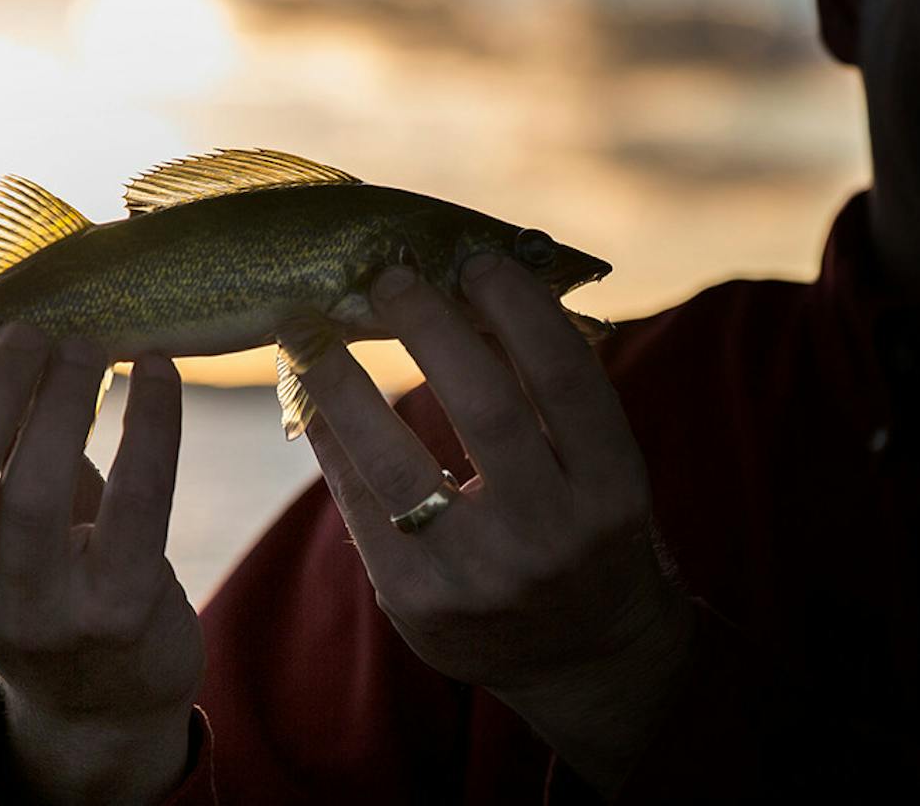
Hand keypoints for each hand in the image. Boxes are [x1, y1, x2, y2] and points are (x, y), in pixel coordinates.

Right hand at [0, 309, 202, 804]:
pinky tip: (159, 370)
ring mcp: (37, 615)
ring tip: (88, 347)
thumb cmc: (38, 565)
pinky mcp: (118, 615)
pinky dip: (152, 422)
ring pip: (34, 492)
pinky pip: (137, 501)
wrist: (106, 690)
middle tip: (28, 331)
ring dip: (63, 397)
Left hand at [297, 256, 694, 794]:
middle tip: (388, 276)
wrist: (583, 659)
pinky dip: (331, 441)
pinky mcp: (416, 603)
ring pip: (396, 460)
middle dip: (428, 328)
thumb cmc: (587, 530)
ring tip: (307, 329)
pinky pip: (359, 505)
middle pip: (484, 407)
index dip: (521, 310)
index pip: (567, 380)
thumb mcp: (598, 469)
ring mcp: (479, 577)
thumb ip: (550, 394)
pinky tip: (312, 398)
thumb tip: (472, 282)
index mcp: (613, 491)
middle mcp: (552, 536)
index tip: (477, 261)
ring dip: (342, 381)